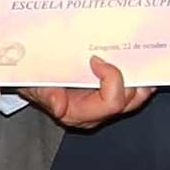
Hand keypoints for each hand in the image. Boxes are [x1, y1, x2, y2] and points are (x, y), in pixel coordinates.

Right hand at [26, 57, 151, 132]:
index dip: (111, 79)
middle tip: (120, 54)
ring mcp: (104, 108)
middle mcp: (95, 114)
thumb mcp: (33, 85)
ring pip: (135, 99)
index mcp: (78, 113)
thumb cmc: (34, 83)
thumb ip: (46, 94)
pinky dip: (136, 78)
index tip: (97, 59)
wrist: (31, 81)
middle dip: (129, 77)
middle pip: (128, 101)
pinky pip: (132, 93)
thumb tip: (58, 105)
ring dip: (138, 78)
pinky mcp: (108, 99)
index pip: (111, 103)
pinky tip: (136, 63)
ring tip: (136, 58)